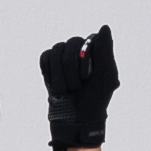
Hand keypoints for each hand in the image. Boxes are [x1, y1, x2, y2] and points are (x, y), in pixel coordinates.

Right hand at [39, 25, 118, 150]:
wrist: (76, 123)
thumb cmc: (95, 102)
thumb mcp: (105, 77)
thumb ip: (105, 51)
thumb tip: (104, 27)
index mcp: (96, 52)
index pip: (86, 40)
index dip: (84, 59)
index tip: (87, 78)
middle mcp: (80, 51)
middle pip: (70, 43)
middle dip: (71, 69)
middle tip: (76, 87)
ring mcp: (64, 58)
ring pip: (56, 50)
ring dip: (60, 75)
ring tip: (66, 90)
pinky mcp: (50, 67)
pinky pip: (45, 58)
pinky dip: (50, 74)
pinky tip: (56, 86)